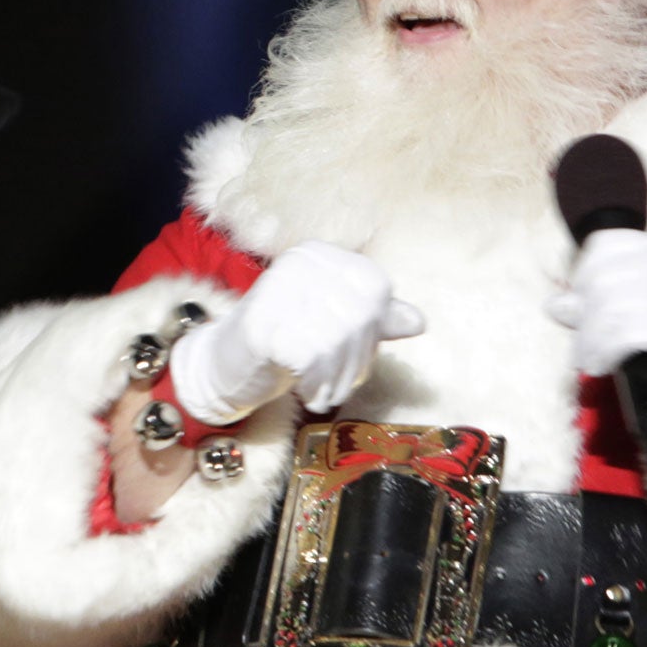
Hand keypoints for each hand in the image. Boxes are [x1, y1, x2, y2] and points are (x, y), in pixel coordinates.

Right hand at [170, 241, 423, 423]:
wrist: (227, 365)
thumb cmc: (287, 340)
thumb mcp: (333, 323)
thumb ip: (374, 319)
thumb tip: (419, 322)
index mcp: (318, 254)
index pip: (375, 289)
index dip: (375, 332)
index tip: (358, 359)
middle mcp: (298, 264)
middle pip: (359, 316)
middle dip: (357, 361)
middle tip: (339, 385)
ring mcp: (275, 290)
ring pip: (336, 340)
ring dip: (337, 379)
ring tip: (324, 391)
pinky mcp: (259, 324)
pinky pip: (309, 358)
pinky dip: (316, 384)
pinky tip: (306, 391)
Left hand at [546, 228, 646, 458]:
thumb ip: (604, 303)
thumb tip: (555, 304)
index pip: (606, 245)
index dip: (584, 278)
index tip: (582, 309)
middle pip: (602, 277)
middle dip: (583, 315)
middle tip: (585, 345)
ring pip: (607, 306)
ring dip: (589, 339)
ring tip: (591, 359)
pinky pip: (620, 333)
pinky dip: (602, 351)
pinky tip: (603, 365)